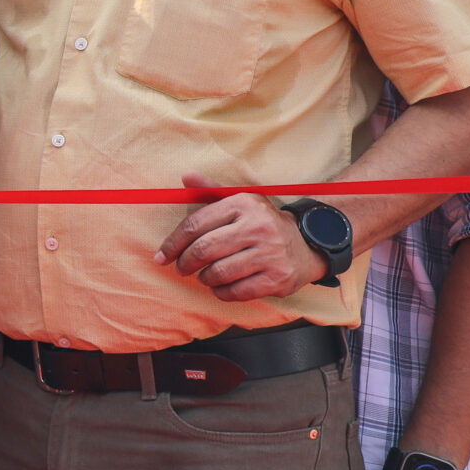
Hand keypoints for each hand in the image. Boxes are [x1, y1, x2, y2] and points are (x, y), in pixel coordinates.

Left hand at [152, 172, 326, 300]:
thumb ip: (210, 190)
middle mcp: (257, 227)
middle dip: (184, 263)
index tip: (161, 256)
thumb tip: (186, 176)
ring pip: (218, 273)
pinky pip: (236, 292)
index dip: (172, 243)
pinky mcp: (277, 278)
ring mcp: (269, 254)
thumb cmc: (262, 223)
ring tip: (204, 275)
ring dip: (204, 278)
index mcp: (243, 204)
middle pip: (203, 250)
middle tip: (181, 268)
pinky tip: (220, 286)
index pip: (195, 225)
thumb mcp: (240, 201)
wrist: (307, 244)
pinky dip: (221, 292)